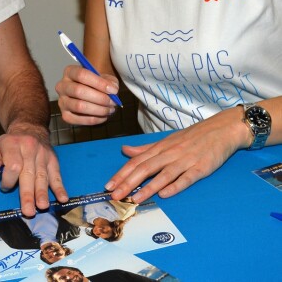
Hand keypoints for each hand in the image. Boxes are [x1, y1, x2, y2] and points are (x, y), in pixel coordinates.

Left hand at [0, 122, 67, 216]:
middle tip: (28, 211)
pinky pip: (56, 174)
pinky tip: (62, 198)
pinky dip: (59, 187)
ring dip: (42, 192)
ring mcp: (43, 154)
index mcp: (13, 144)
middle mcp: (29, 148)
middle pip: (28, 173)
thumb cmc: (10, 144)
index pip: (12, 165)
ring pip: (42, 176)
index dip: (8, 180)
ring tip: (42, 206)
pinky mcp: (53, 159)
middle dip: (28, 193)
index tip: (5, 187)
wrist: (30, 129)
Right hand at [56, 65, 119, 124]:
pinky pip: (79, 119)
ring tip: (110, 110)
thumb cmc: (96, 84)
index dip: (99, 83)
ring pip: (79, 106)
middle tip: (113, 102)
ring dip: (98, 109)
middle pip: (78, 91)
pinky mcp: (65, 115)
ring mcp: (62, 101)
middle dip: (99, 98)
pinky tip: (104, 116)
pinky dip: (94, 119)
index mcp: (69, 71)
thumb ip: (110, 82)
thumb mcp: (104, 78)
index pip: (81, 75)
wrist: (88, 93)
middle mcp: (62, 86)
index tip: (113, 90)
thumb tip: (113, 89)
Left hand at [105, 107, 250, 202]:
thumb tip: (125, 150)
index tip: (108, 185)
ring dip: (148, 188)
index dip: (121, 174)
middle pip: (145, 168)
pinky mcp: (200, 168)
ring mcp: (185, 161)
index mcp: (160, 148)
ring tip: (134, 199)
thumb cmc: (192, 137)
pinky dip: (175, 186)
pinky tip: (165, 195)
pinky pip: (186, 178)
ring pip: (163, 175)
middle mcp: (169, 153)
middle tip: (114, 196)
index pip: (136, 162)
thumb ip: (145, 148)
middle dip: (128, 183)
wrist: (220, 130)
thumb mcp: (166, 140)